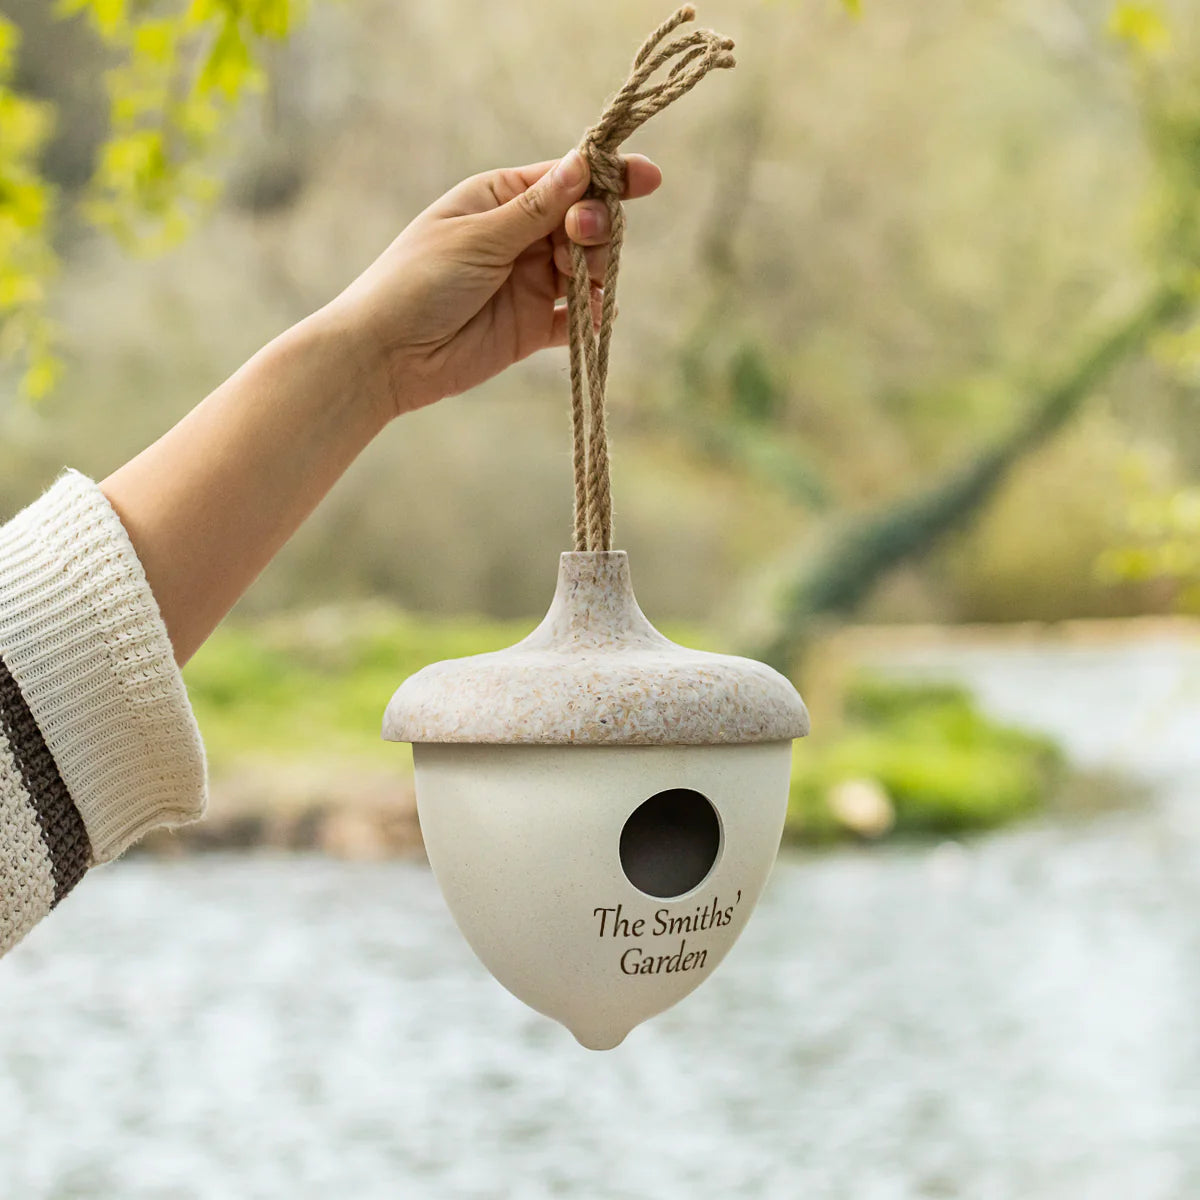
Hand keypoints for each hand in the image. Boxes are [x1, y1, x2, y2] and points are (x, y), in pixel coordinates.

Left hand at [326, 148, 662, 417]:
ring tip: (586, 285)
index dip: (607, 178)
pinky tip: (594, 318)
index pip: (566, 180)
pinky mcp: (532, 328)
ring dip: (598, 272)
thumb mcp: (478, 237)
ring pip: (587, 269)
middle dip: (597, 229)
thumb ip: (535, 209)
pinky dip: (591, 318)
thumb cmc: (417, 282)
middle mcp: (519, 237)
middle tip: (583, 242)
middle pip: (585, 223)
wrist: (387, 355)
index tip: (647, 179)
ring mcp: (529, 283)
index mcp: (500, 199)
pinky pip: (575, 319)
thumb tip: (582, 163)